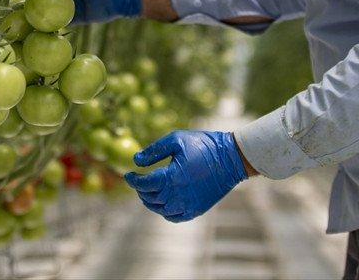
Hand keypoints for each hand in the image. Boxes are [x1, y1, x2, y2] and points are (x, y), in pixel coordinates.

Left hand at [124, 130, 247, 222]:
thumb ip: (154, 151)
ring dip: (150, 201)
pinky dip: (164, 211)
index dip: (133, 180)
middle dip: (140, 189)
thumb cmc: (202, 145)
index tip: (127, 174)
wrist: (231, 159)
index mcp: (171, 177)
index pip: (143, 184)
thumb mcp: (176, 140)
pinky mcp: (196, 210)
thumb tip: (135, 160)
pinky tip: (162, 202)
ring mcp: (187, 205)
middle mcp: (178, 195)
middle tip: (138, 180)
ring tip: (147, 191)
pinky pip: (174, 217)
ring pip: (160, 210)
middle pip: (150, 198)